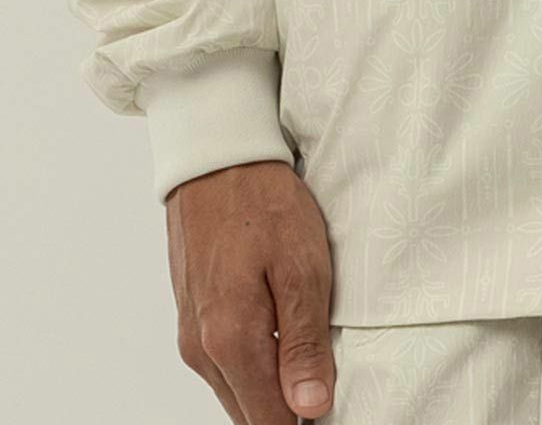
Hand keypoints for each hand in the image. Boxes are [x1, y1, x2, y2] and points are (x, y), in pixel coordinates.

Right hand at [166, 160, 335, 422]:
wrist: (216, 160)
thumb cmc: (264, 204)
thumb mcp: (303, 267)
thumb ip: (304, 343)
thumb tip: (310, 408)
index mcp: (231, 342)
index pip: (270, 423)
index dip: (306, 416)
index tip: (333, 399)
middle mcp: (201, 351)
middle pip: (250, 415)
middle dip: (288, 406)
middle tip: (326, 373)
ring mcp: (191, 337)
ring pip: (236, 391)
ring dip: (270, 385)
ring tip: (308, 350)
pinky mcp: (190, 318)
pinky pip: (224, 364)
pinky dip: (254, 361)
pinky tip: (281, 331)